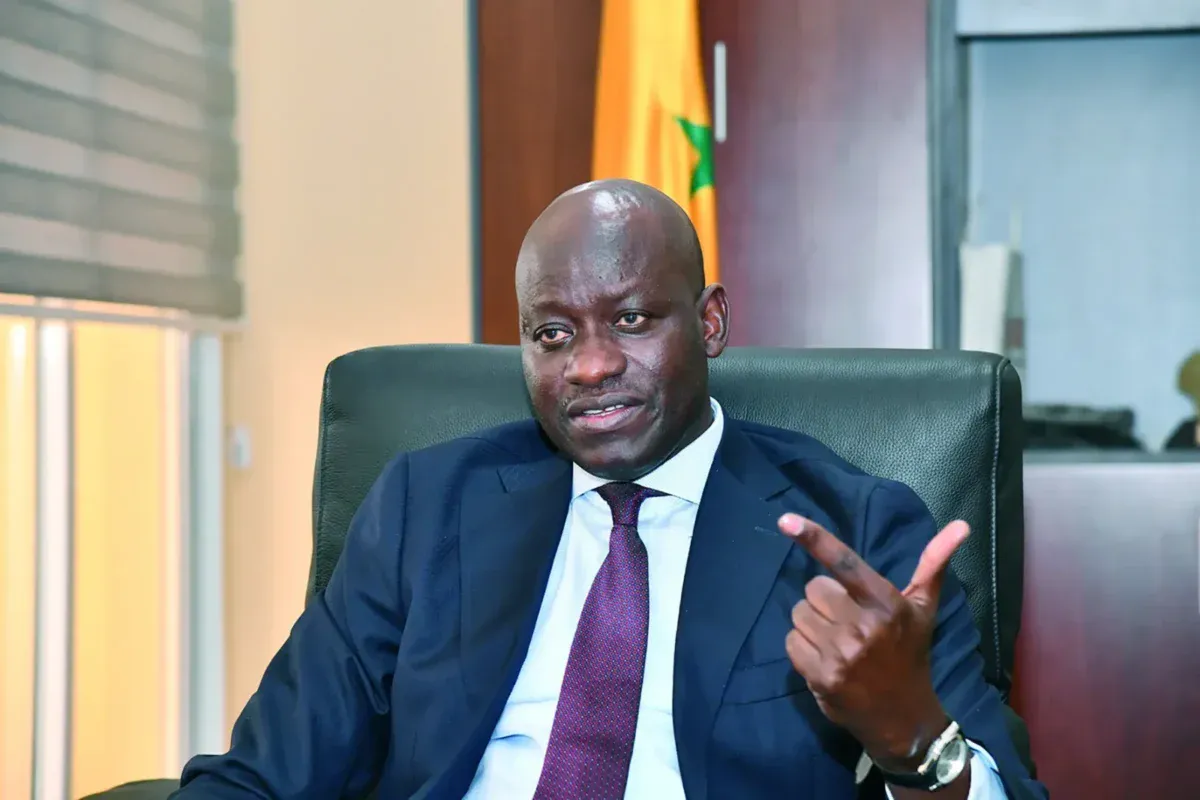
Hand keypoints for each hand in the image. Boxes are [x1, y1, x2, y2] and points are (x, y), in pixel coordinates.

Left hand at [778, 513, 969, 769]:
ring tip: (836, 641)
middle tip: (845, 618)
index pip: (844, 564)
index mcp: (886, 603)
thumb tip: (960, 525)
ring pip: (798, 615)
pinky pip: (791, 642)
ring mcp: (841, 654)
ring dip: (811, 624)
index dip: (814, 538)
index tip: (786, 520)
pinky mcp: (822, 677)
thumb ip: (933, 564)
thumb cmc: (910, 654)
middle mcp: (863, 627)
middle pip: (813, 589)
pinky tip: (826, 659)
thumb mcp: (923, 609)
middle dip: (823, 600)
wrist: (904, 717)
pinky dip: (802, 648)